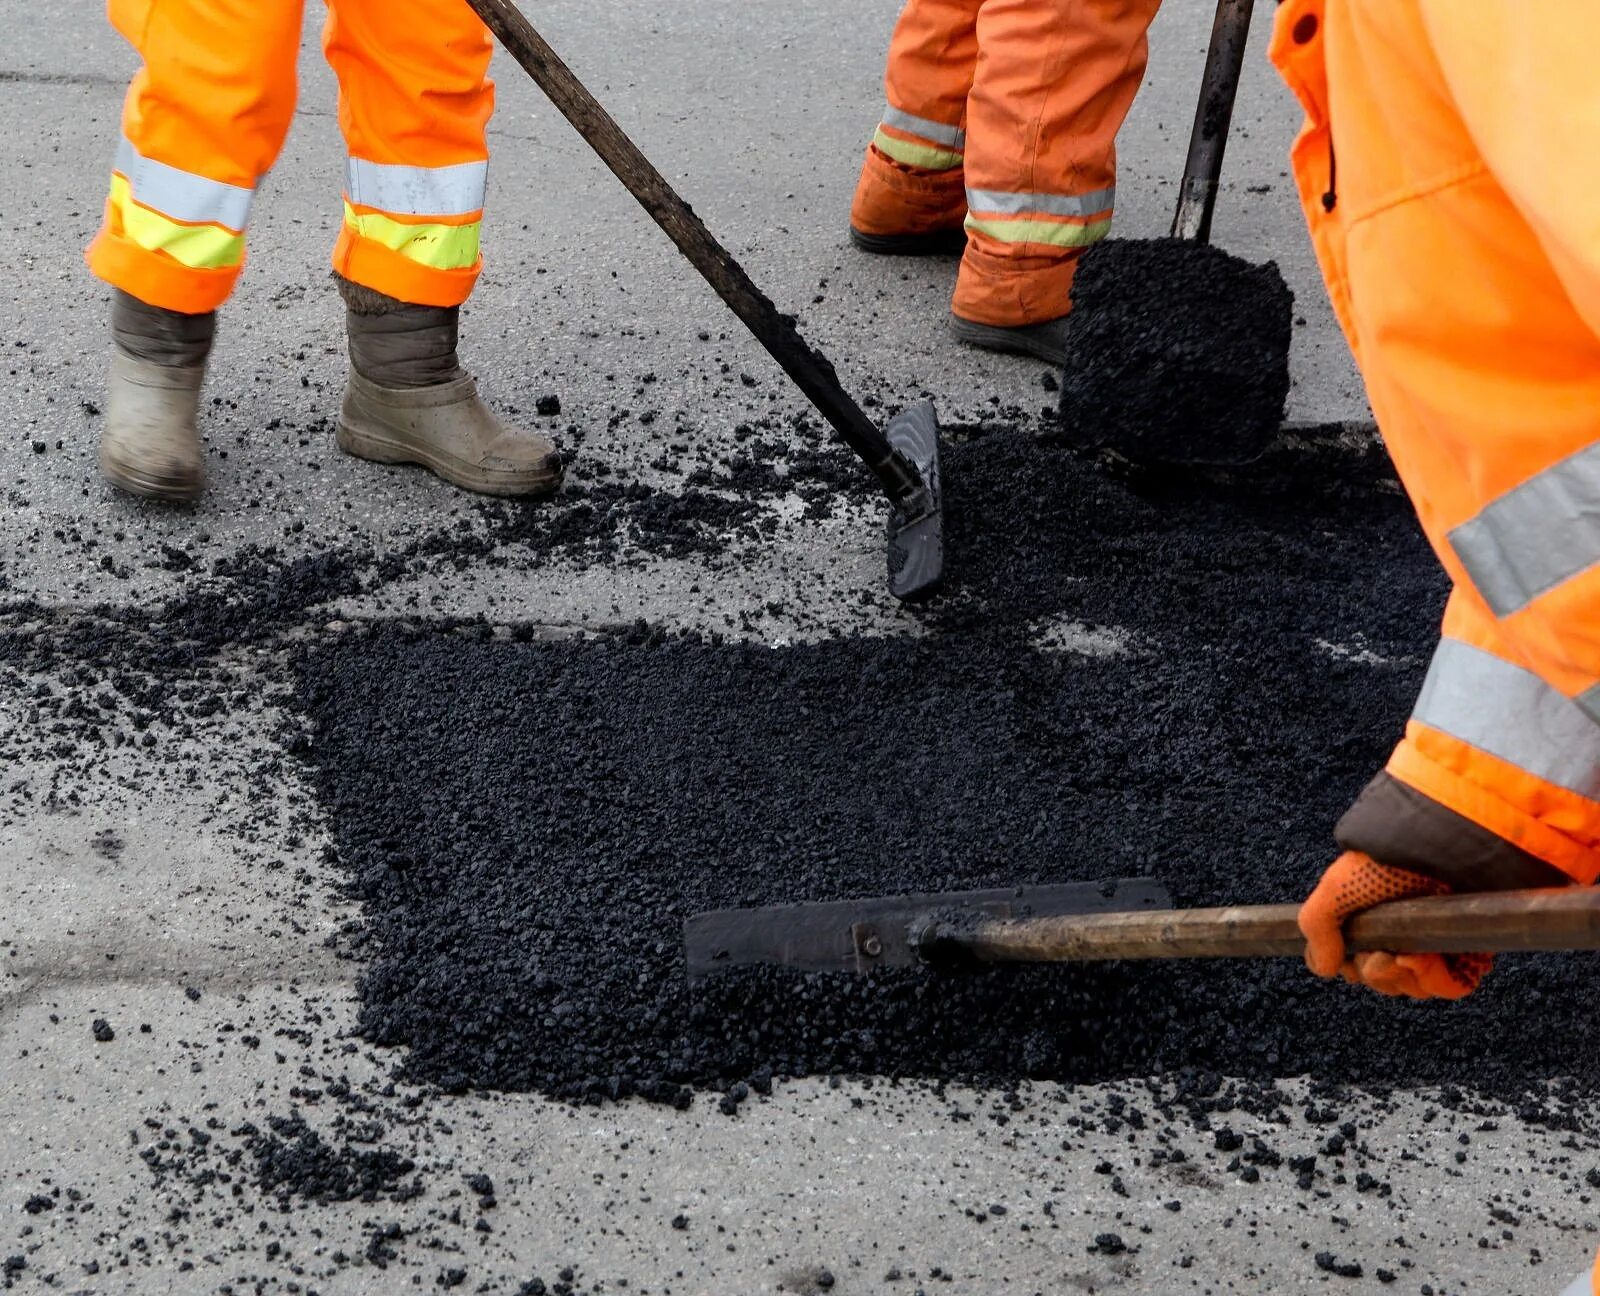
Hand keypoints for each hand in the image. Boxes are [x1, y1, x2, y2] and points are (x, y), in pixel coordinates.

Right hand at [1298, 850, 1491, 999]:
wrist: (1434, 849)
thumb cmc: (1383, 861)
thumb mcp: (1335, 888)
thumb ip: (1317, 926)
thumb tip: (1324, 968)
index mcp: (1375, 919)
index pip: (1360, 964)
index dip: (1351, 969)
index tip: (1346, 958)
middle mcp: (1407, 932)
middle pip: (1386, 980)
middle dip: (1374, 974)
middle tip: (1374, 955)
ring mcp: (1437, 943)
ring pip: (1414, 986)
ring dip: (1399, 977)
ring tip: (1397, 955)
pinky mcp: (1469, 951)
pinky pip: (1450, 985)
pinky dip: (1430, 980)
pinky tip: (1416, 959)